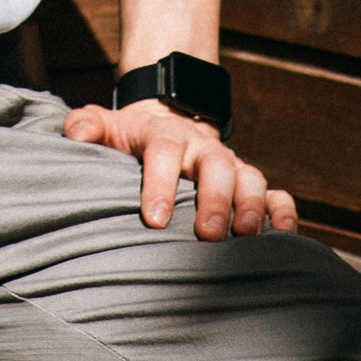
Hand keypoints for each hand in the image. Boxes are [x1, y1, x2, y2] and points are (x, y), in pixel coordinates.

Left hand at [61, 93, 296, 238]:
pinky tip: (285, 237)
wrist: (168, 123)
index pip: (164, 152)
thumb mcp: (107, 125)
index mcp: (165, 135)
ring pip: (251, 177)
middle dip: (214, 198)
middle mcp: (202, 149)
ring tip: (246, 237)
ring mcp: (231, 165)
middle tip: (207, 234)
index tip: (153, 218)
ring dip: (251, 205)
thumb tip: (75, 134)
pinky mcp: (250, 183)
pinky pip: (276, 194)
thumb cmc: (133, 138)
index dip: (160, 183)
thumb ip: (87, 126)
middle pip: (216, 164)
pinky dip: (284, 212)